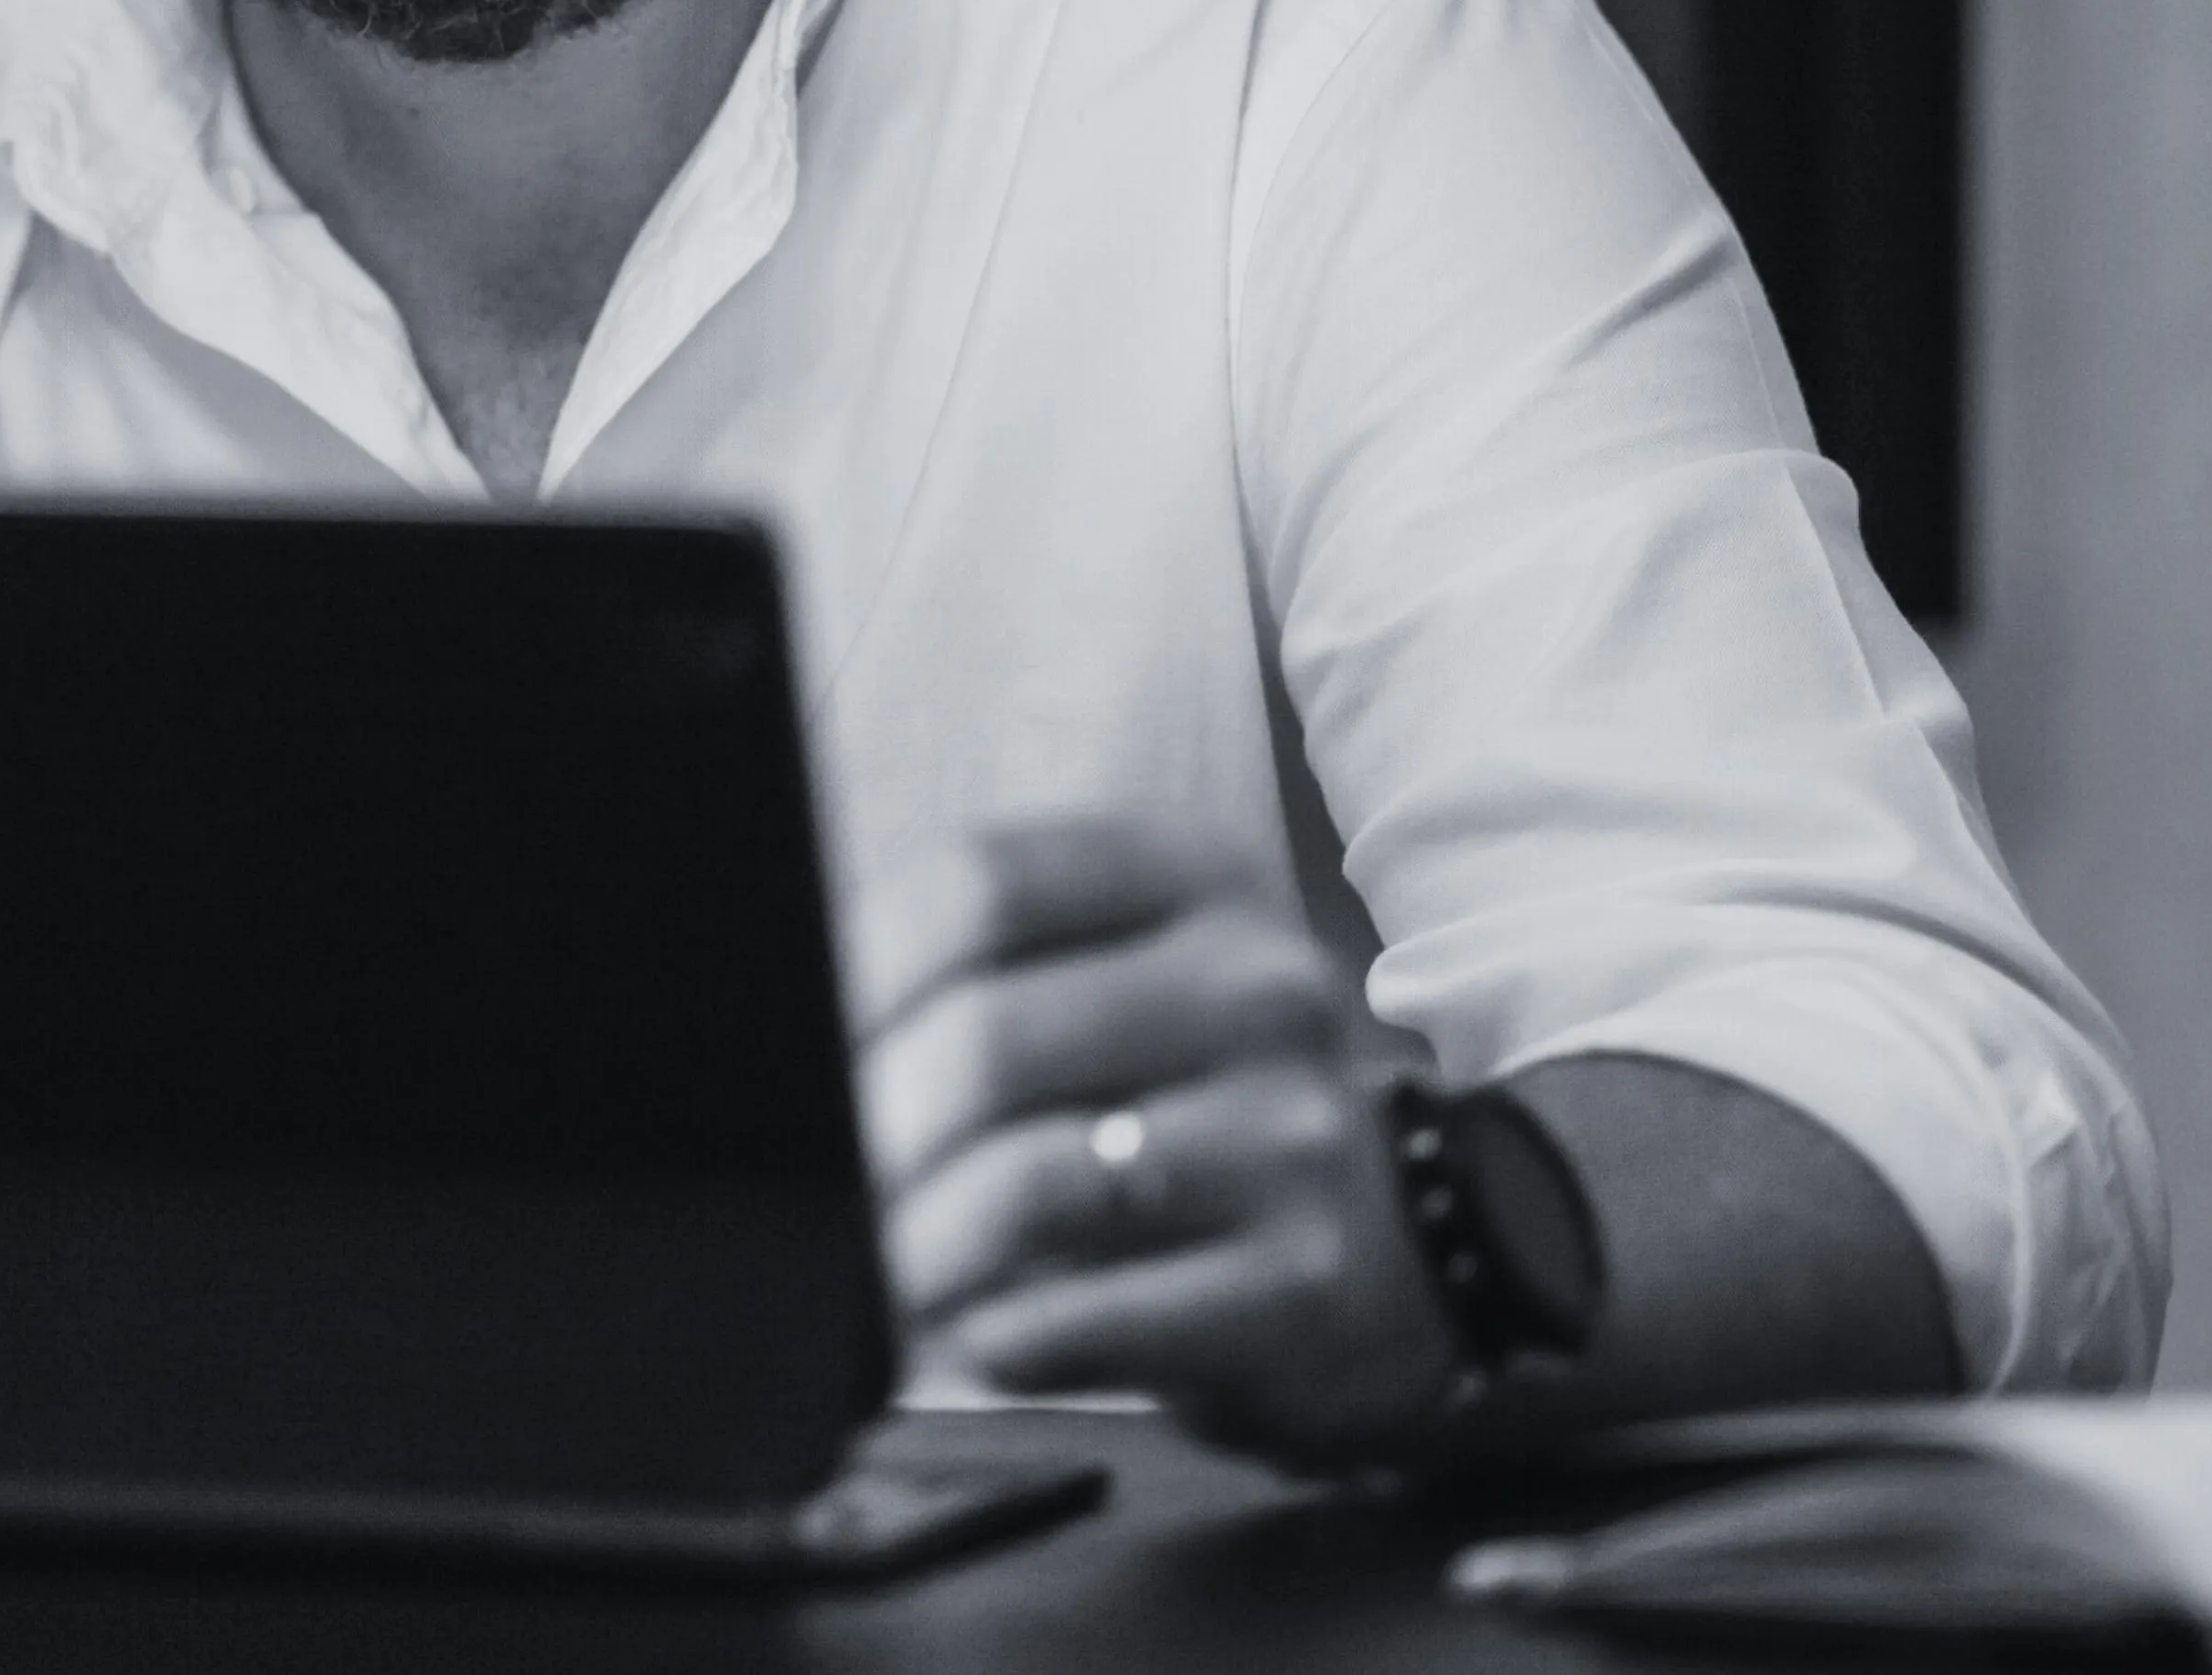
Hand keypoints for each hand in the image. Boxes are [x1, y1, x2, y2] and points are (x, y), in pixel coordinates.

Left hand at [856, 815, 1457, 1466]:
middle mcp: (1256, 986)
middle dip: (869, 1126)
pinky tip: (971, 1330)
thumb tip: (786, 984)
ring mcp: (1291, 1135)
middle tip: (814, 1178)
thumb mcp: (1128, 971)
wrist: (1425, 1238)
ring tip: (870, 1268)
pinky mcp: (1305, 1283)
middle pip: (992, 1037)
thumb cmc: (1207, 1091)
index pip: (982, 881)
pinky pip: (1101, 1315)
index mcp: (1192, 877)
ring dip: (917, 1244)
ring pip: (1036, 1183)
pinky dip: (1002, 1333)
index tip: (792, 1029)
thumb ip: (986, 957)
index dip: (857, 959)